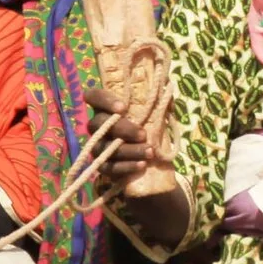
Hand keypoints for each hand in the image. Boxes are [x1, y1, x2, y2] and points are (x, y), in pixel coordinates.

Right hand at [80, 84, 163, 198]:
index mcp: (106, 107)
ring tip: (149, 152)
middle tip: (143, 134)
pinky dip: (126, 166)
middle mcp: (97, 125)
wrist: (152, 155)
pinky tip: (142, 165)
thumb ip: (161, 102)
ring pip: (105, 148)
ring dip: (129, 150)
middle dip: (123, 129)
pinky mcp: (102, 165)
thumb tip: (169, 104)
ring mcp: (97, 145)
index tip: (123, 107)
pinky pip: (108, 167)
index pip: (93, 96)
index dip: (104, 100)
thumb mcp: (157, 111)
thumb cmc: (150, 126)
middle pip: (99, 123)